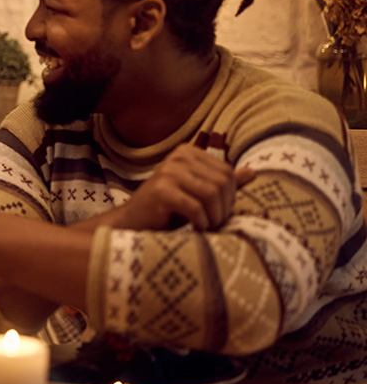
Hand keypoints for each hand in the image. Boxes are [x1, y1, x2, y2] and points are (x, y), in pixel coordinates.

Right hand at [110, 144, 252, 231]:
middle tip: (213, 223)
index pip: (226, 172)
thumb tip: (252, 172)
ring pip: (211, 194)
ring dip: (214, 217)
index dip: (229, 197)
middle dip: (223, 209)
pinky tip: (195, 230)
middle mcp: (177, 158)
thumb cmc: (167, 209)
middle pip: (222, 183)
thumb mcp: (196, 191)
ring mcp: (168, 173)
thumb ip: (220, 181)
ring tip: (206, 227)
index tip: (217, 212)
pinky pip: (196, 208)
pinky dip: (201, 223)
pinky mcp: (161, 191)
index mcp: (187, 153)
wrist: (132, 223)